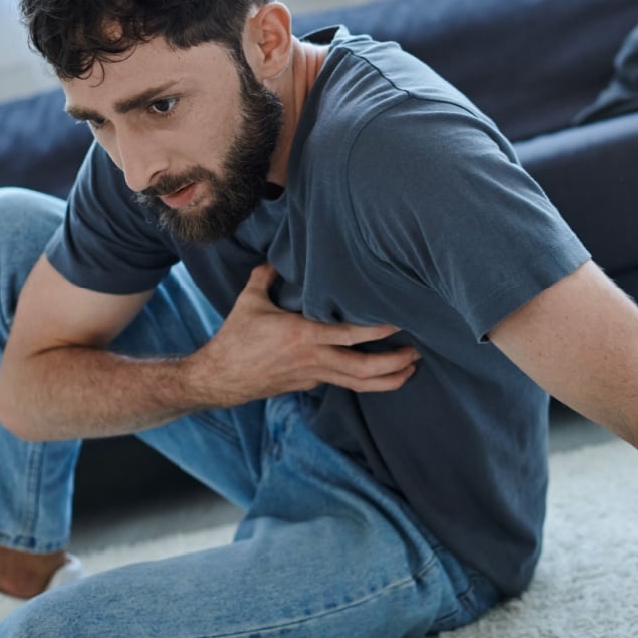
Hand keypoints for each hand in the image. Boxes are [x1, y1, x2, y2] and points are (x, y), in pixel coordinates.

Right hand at [191, 264, 419, 406]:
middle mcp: (313, 359)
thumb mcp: (250, 300)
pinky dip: (364, 379)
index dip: (378, 330)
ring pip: (358, 384)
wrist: (220, 378)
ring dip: (387, 379)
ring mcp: (313, 375)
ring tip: (409, 371)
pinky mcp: (309, 384)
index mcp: (302, 336)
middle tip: (417, 353)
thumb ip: (268, 274)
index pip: (350, 334)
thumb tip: (280, 253)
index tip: (400, 322)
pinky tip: (378, 372)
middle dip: (394, 363)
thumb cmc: (235, 338)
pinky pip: (343, 381)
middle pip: (363, 369)